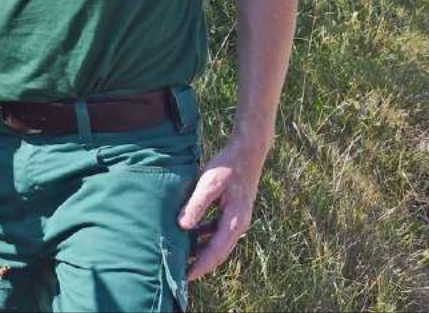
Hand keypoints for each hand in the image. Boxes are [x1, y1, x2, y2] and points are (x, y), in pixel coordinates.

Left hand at [178, 138, 266, 280]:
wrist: (247, 151)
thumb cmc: (228, 166)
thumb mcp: (208, 184)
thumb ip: (196, 205)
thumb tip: (183, 226)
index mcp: (234, 221)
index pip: (216, 252)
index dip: (200, 266)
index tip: (185, 277)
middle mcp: (238, 224)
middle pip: (218, 252)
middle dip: (200, 264)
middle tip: (180, 274)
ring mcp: (236, 219)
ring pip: (217, 242)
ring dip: (201, 250)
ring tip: (181, 257)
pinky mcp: (232, 212)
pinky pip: (217, 231)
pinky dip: (203, 236)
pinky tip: (189, 234)